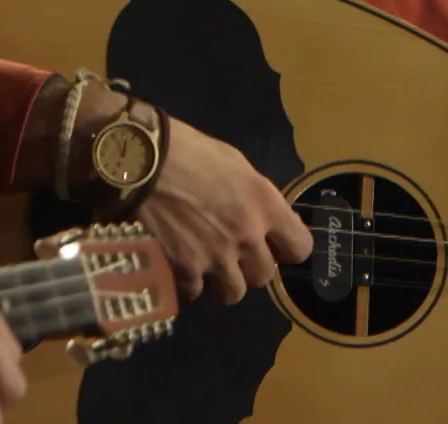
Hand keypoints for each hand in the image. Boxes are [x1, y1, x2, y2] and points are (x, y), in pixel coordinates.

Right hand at [130, 116, 316, 303]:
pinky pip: (196, 292)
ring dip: (225, 283)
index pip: (300, 248)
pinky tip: (184, 266)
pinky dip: (191, 284)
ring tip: (212, 268)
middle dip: (252, 267)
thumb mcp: (240, 168)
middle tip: (236, 254)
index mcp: (266, 206)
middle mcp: (248, 237)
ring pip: (234, 292)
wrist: (147, 163)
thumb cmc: (195, 154)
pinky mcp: (185, 268)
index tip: (277, 245)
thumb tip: (266, 219)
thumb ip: (258, 199)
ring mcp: (216, 257)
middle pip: (264, 276)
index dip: (289, 249)